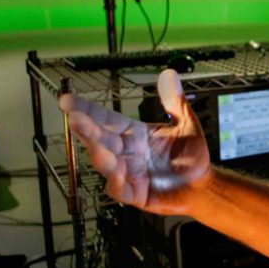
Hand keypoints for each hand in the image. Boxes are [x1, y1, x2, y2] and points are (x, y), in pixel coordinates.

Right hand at [59, 69, 210, 214]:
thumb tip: (169, 73)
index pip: (107, 119)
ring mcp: (128, 174)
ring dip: (101, 156)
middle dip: (87, 130)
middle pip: (102, 140)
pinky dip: (118, 183)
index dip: (87, 110)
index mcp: (134, 134)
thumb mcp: (186, 124)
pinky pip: (122, 189)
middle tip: (74, 118)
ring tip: (96, 147)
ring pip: (108, 165)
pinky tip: (117, 175)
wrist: (201, 184)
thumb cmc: (190, 155)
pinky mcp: (136, 194)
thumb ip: (175, 101)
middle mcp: (126, 152)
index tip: (67, 100)